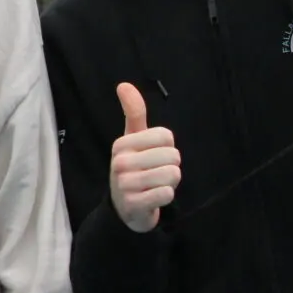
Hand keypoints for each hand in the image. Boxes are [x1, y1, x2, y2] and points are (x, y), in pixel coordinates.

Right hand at [110, 82, 180, 232]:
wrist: (124, 208)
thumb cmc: (134, 168)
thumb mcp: (132, 140)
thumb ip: (134, 112)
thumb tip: (123, 84)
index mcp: (122, 144)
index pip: (166, 135)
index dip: (167, 147)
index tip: (153, 155)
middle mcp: (120, 162)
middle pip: (172, 156)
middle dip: (171, 166)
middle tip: (155, 173)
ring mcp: (125, 184)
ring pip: (172, 174)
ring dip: (170, 182)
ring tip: (155, 185)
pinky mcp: (134, 204)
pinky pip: (167, 194)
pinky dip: (166, 196)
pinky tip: (154, 197)